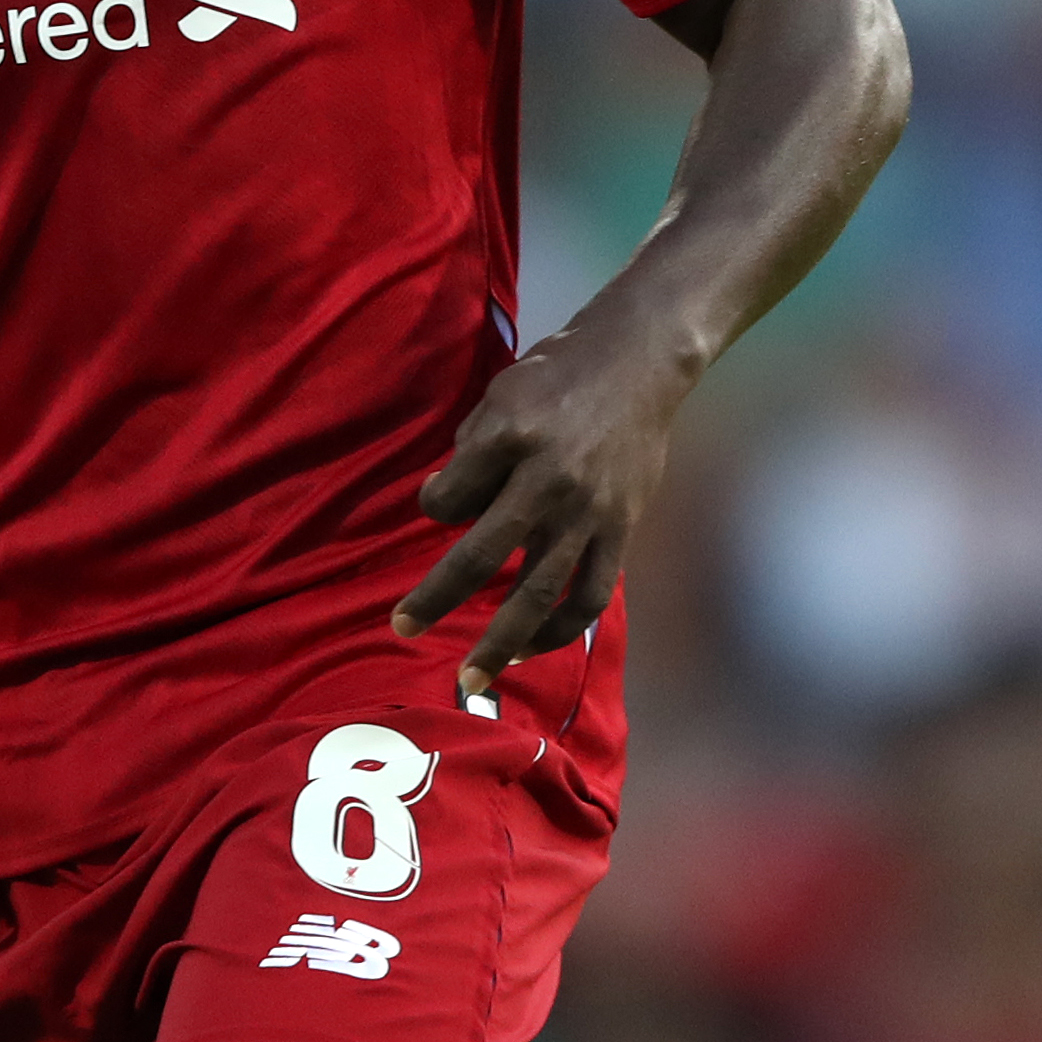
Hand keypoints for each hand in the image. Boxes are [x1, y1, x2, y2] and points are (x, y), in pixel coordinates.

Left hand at [391, 328, 687, 701]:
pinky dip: (560, 630)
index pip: (449, 497)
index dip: (433, 507)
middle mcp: (548, 480)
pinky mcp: (620, 529)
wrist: (639, 363)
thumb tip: (447, 507)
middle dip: (437, 598)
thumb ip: (473, 451)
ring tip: (472, 678)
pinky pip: (589, 595)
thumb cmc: (558, 373)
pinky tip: (532, 647)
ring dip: (501, 641)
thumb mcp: (501, 394)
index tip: (437, 506)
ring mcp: (588, 512)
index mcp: (510, 437)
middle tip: (402, 628)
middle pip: (483, 555)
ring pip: (539, 592)